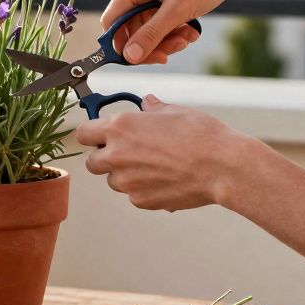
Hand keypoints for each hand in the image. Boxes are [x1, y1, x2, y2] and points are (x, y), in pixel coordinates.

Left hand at [74, 95, 255, 211]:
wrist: (222, 167)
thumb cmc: (201, 135)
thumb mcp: (174, 111)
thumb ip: (152, 109)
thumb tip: (146, 104)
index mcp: (120, 128)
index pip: (82, 133)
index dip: (92, 134)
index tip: (100, 134)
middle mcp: (116, 155)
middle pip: (92, 162)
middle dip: (105, 157)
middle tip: (128, 152)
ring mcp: (127, 182)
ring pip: (113, 181)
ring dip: (125, 175)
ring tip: (154, 166)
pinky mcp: (140, 200)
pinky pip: (133, 194)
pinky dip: (143, 189)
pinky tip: (165, 179)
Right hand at [103, 0, 247, 63]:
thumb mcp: (178, 11)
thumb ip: (151, 35)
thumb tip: (129, 56)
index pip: (113, 20)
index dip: (121, 43)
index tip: (138, 59)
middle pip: (131, 27)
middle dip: (151, 43)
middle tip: (169, 53)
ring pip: (147, 28)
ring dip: (165, 39)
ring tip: (186, 39)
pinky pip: (160, 22)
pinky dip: (173, 31)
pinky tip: (190, 32)